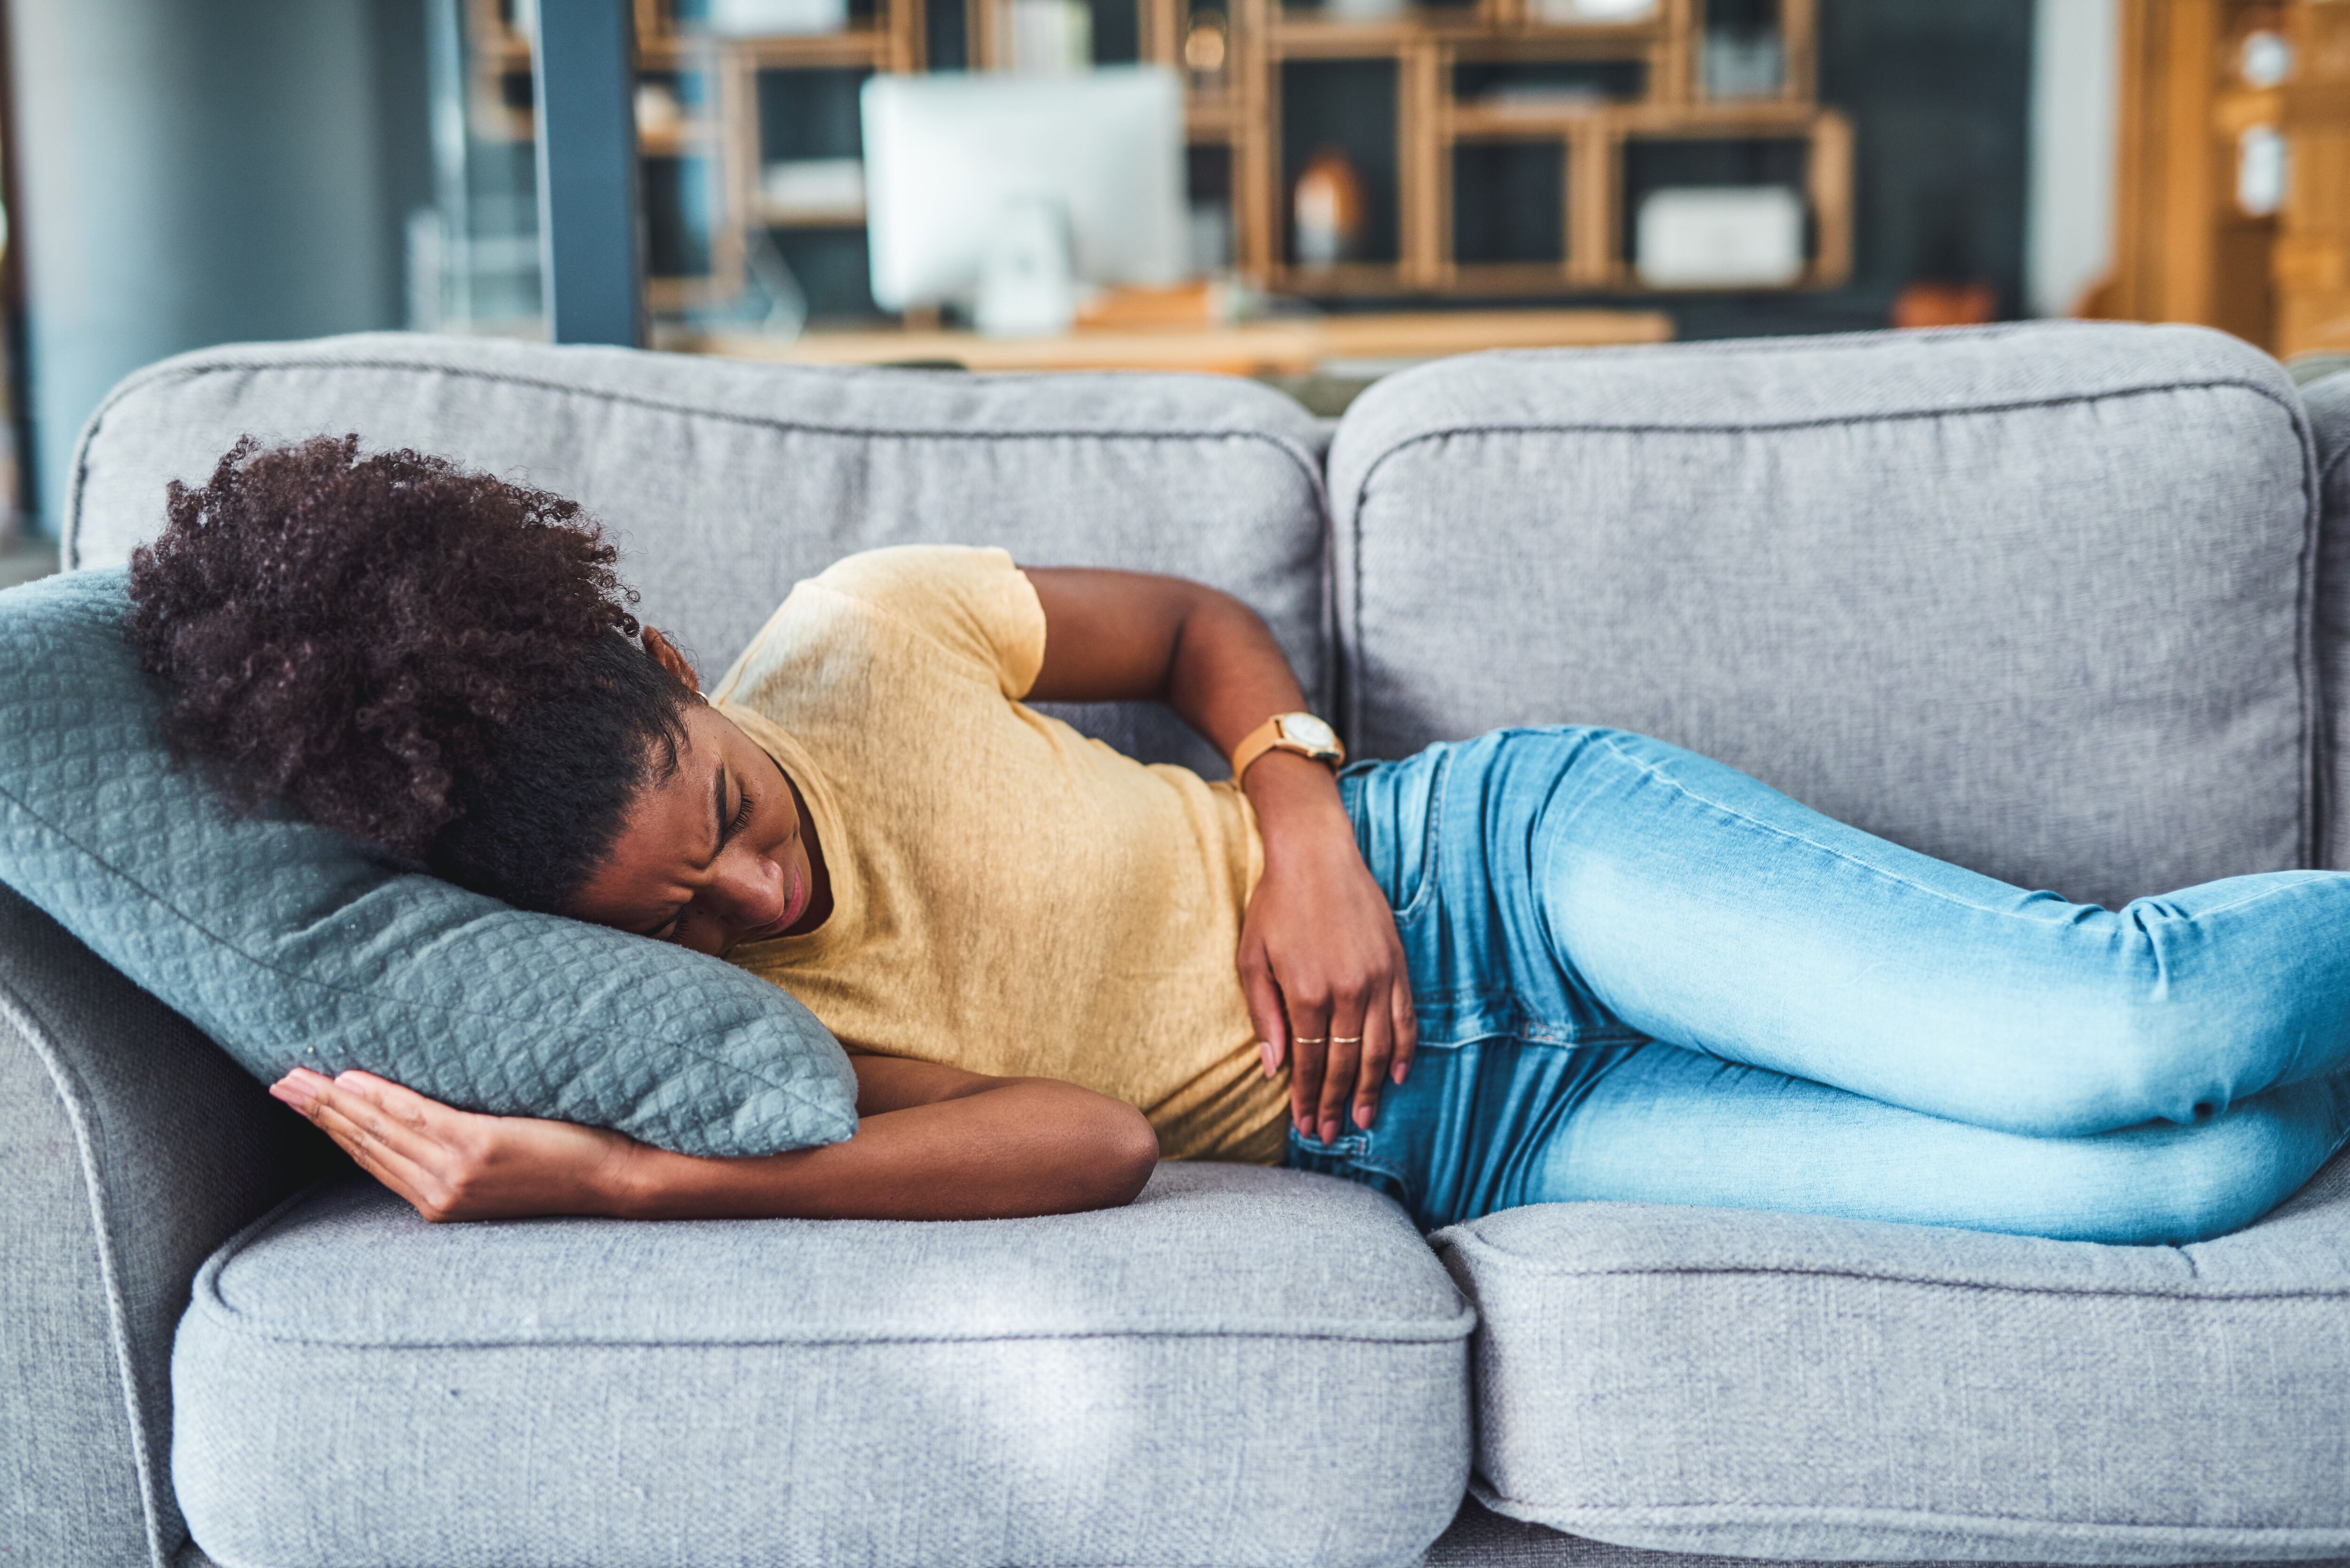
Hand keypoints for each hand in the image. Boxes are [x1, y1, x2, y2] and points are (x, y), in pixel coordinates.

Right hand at [270, 1067, 640, 1221]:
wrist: (620, 1179)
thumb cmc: (572, 1165)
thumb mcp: (506, 1166)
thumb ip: (467, 1151)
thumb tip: (442, 1118)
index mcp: (444, 1199)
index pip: (376, 1159)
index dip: (336, 1130)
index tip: (303, 1103)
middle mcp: (441, 1192)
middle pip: (366, 1145)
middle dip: (319, 1114)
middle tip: (280, 1083)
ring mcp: (457, 1174)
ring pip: (381, 1131)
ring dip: (335, 1103)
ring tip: (299, 1078)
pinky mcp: (479, 1149)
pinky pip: (417, 1118)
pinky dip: (381, 1098)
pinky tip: (353, 1080)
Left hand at [1237, 757, 1416, 1145]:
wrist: (1315, 853)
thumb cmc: (1275, 904)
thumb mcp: (1252, 958)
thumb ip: (1263, 1016)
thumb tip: (1272, 1069)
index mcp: (1307, 993)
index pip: (1311, 1063)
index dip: (1309, 1098)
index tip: (1306, 1125)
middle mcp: (1347, 991)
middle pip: (1347, 1063)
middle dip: (1338, 1103)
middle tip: (1332, 1133)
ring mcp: (1377, 979)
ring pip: (1379, 1048)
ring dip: (1373, 1089)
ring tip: (1365, 1119)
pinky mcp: (1397, 965)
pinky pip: (1406, 1019)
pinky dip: (1404, 1051)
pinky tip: (1398, 1075)